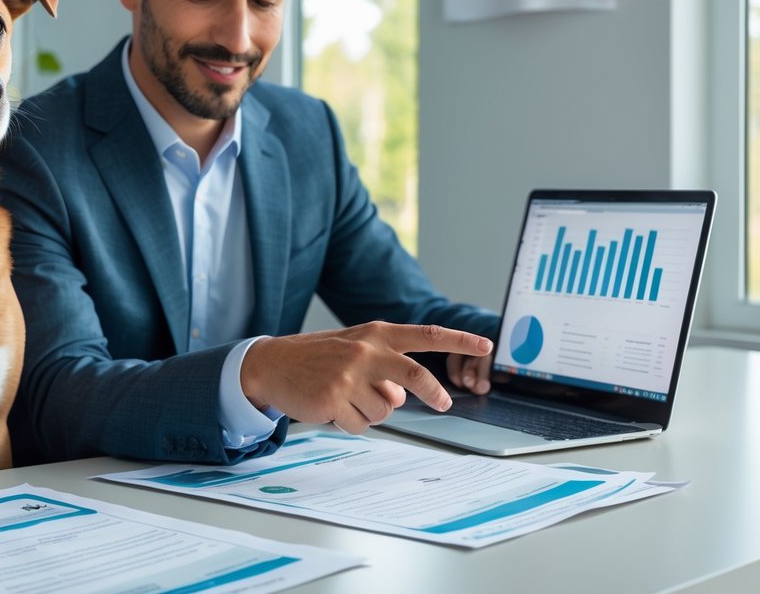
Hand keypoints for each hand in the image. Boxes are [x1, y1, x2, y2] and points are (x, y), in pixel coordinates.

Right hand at [240, 321, 493, 434]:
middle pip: (415, 375)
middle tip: (443, 404)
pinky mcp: (334, 397)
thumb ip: (384, 367)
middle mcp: (366, 351)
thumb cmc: (318, 358)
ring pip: (386, 409)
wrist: (273, 364)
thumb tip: (402, 397)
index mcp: (375, 334)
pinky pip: (361, 425)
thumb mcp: (354, 351)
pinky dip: (349, 423)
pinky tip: (331, 407)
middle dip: (433, 393)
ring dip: (371, 411)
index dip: (459, 339)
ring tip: (346, 399)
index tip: (486, 344)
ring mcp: (350, 374)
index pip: (426, 335)